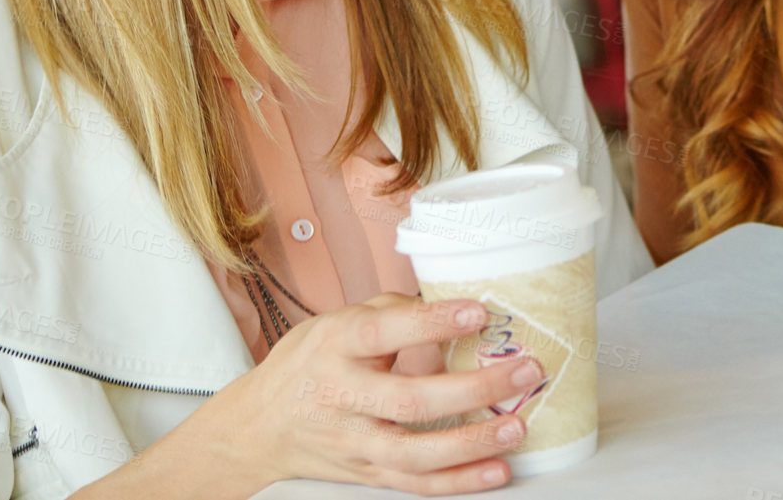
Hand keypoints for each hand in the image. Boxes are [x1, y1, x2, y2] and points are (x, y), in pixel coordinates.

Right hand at [102, 294, 540, 498]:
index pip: (384, 330)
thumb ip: (389, 311)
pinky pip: (414, 483)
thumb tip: (447, 301)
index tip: (478, 311)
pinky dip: (458, 481)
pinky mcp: (365, 473)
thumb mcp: (333, 322)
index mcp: (334, 345)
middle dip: (474, 388)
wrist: (259, 426)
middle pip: (410, 399)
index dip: (432, 321)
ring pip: (415, 451)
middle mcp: (342, 395)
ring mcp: (353, 442)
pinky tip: (496, 470)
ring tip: (517, 426)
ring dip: (473, 443)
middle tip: (523, 370)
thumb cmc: (307, 363)